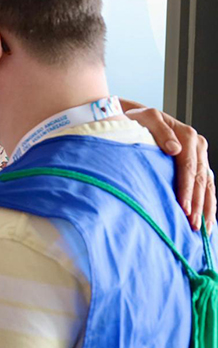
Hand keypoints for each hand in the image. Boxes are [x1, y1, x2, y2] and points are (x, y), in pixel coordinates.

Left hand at [122, 100, 214, 231]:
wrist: (138, 118)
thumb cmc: (138, 120)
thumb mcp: (146, 118)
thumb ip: (160, 130)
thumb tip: (175, 148)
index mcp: (188, 136)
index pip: (189, 168)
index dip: (188, 189)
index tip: (184, 208)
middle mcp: (198, 146)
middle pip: (201, 180)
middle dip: (198, 205)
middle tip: (193, 226)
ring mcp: (200, 157)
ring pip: (208, 186)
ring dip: (207, 209)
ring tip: (204, 230)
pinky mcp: (198, 165)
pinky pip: (207, 186)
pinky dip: (208, 203)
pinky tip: (207, 220)